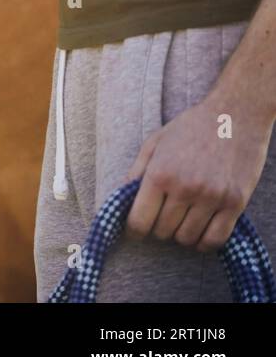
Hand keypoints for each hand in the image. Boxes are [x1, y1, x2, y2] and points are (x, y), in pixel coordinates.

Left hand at [125, 86, 273, 250]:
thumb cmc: (190, 127)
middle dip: (157, 228)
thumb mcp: (155, 142)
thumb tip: (121, 199)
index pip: (139, 220)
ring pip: (187, 238)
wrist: (235, 115)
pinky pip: (215, 239)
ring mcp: (212, 197)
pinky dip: (203, 242)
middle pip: (162, 231)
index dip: (133, 231)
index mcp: (160, 173)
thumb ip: (137, 172)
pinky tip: (200, 231)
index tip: (135, 232)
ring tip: (181, 221)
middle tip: (161, 218)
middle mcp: (185, 188)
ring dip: (180, 235)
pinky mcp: (236, 203)